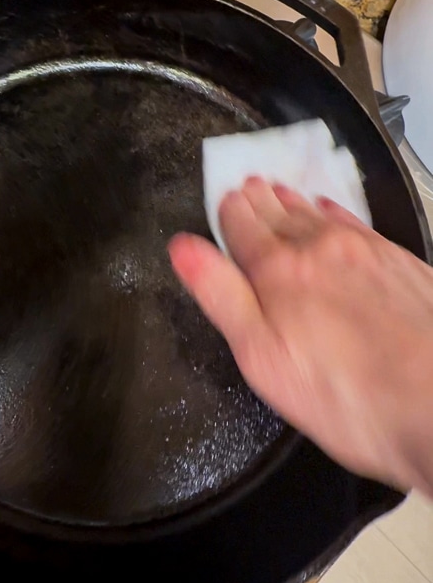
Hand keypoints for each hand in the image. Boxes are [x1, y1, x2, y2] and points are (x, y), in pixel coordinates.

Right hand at [169, 177, 432, 496]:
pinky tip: (331, 212)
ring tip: (279, 191)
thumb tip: (182, 248)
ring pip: (318, 214)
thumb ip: (220, 295)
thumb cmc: (347, 397)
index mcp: (278, 270)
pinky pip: (356, 223)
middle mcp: (321, 248)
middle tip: (247, 186)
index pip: (242, 226)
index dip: (229, 211)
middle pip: (280, 213)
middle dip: (259, 200)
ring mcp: (365, 251)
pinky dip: (334, 213)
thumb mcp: (262, 357)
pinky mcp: (400, 262)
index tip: (224, 198)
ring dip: (294, 202)